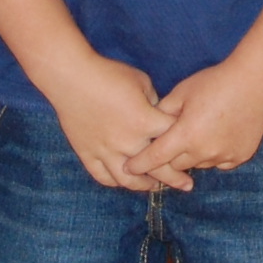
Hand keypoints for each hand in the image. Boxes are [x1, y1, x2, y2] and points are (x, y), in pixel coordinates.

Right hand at [45, 53, 177, 192]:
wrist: (72, 78)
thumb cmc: (109, 74)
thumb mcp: (141, 81)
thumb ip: (155, 102)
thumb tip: (160, 114)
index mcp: (145, 122)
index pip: (173, 139)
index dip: (185, 143)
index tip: (191, 149)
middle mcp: (128, 142)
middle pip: (157, 168)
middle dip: (175, 179)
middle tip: (186, 185)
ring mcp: (106, 152)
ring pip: (129, 181)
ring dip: (145, 185)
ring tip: (155, 187)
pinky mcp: (88, 155)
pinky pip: (104, 177)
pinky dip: (115, 182)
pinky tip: (124, 180)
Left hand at [132, 59, 262, 188]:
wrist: (254, 83)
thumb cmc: (215, 83)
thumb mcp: (182, 92)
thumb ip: (163, 111)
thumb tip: (150, 122)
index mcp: (185, 135)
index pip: (155, 157)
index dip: (139, 163)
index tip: (128, 167)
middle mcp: (202, 152)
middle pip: (176, 165)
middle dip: (169, 157)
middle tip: (171, 142)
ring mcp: (223, 157)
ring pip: (198, 164)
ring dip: (193, 155)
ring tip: (200, 132)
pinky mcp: (239, 157)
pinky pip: (219, 162)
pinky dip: (214, 154)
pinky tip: (218, 135)